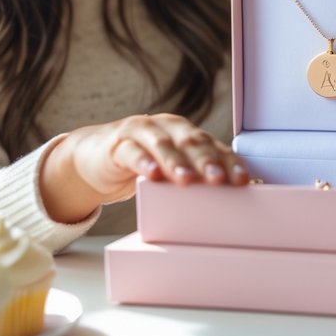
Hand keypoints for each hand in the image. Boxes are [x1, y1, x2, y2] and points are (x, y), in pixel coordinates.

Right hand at [41, 113, 247, 222]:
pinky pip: (132, 153)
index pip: (212, 146)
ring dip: (177, 162)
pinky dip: (143, 162)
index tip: (242, 181)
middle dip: (207, 160)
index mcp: (185, 132)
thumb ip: (192, 178)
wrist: (93, 157)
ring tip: (188, 180)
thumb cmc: (142, 164)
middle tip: (219, 179)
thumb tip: (227, 209)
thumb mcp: (169, 169)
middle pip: (191, 141)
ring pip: (163, 144)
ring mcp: (141, 132)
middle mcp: (167, 127)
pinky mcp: (118, 145)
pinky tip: (153, 175)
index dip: (228, 161)